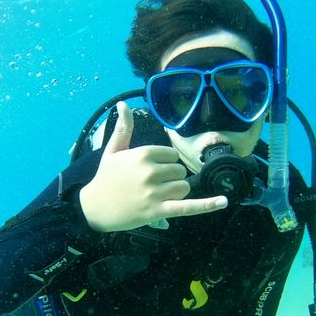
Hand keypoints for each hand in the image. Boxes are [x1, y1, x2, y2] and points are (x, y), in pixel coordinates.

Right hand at [79, 101, 227, 231]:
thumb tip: (123, 103)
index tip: (148, 171)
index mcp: (143, 154)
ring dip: (175, 193)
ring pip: (183, 188)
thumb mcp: (113, 150)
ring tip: (156, 197)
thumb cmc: (105, 178)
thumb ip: (123, 128)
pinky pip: (188, 207)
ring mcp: (155, 192)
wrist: (93, 207)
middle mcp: (151, 171)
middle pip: (179, 172)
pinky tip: (222, 202)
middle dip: (169, 179)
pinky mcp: (158, 211)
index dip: (164, 164)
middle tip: (149, 186)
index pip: (172, 155)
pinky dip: (207, 205)